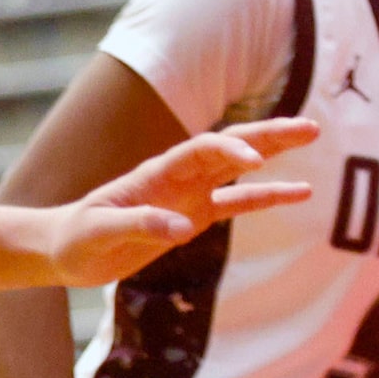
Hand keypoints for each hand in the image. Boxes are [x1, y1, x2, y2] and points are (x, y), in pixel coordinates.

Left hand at [43, 119, 318, 286]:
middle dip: (269, 134)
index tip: (255, 162)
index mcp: (157, 172)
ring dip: (276, 153)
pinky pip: (239, 202)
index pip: (203, 150)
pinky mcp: (197, 216)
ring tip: (312, 136)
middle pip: (232, 144)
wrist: (66, 250)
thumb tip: (184, 228)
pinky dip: (268, 195)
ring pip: (242, 167)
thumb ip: (139, 225)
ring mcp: (192, 193)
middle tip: (310, 127)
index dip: (230, 150)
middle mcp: (181, 175)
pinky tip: (299, 190)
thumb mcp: (97, 233)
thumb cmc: (76, 237)